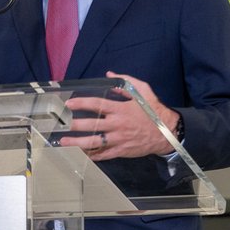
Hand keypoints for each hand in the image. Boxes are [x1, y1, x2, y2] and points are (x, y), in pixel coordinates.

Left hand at [58, 71, 179, 159]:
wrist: (167, 133)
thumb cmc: (154, 111)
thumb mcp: (143, 91)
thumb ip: (125, 81)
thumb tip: (110, 74)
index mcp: (120, 109)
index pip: (97, 104)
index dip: (81, 103)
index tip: (69, 104)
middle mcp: (117, 124)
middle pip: (91, 124)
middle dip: (74, 125)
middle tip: (62, 124)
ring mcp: (118, 139)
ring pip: (94, 142)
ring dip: (77, 142)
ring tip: (64, 142)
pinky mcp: (121, 150)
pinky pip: (104, 154)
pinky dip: (92, 155)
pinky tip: (81, 154)